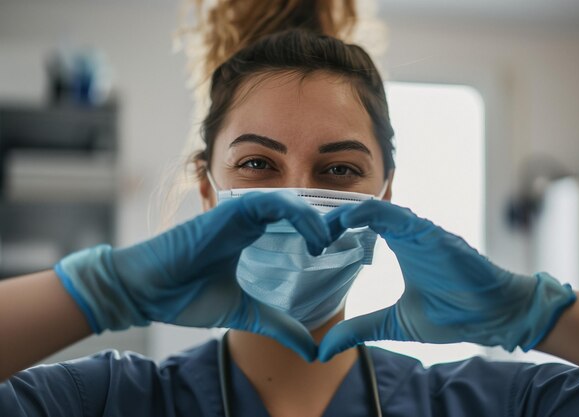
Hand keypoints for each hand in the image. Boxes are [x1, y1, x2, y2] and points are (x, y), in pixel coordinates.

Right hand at [55, 191, 330, 360]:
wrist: (145, 291)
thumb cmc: (186, 296)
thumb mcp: (244, 313)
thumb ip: (277, 325)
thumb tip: (311, 349)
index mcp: (250, 237)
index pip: (294, 225)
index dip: (320, 233)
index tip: (342, 252)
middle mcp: (247, 221)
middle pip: (297, 210)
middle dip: (325, 221)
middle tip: (349, 241)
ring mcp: (237, 214)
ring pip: (288, 201)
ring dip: (314, 219)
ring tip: (327, 244)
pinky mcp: (228, 213)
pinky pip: (271, 203)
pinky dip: (296, 215)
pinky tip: (312, 239)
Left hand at [319, 200, 575, 360]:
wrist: (495, 315)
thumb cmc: (454, 314)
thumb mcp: (396, 323)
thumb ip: (361, 328)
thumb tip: (324, 349)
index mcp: (398, 243)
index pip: (357, 224)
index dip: (331, 229)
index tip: (309, 244)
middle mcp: (405, 231)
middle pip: (358, 211)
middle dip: (329, 219)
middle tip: (304, 233)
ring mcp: (417, 229)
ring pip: (372, 207)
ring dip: (342, 215)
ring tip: (319, 229)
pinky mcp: (429, 232)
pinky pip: (393, 214)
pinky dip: (367, 213)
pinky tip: (345, 221)